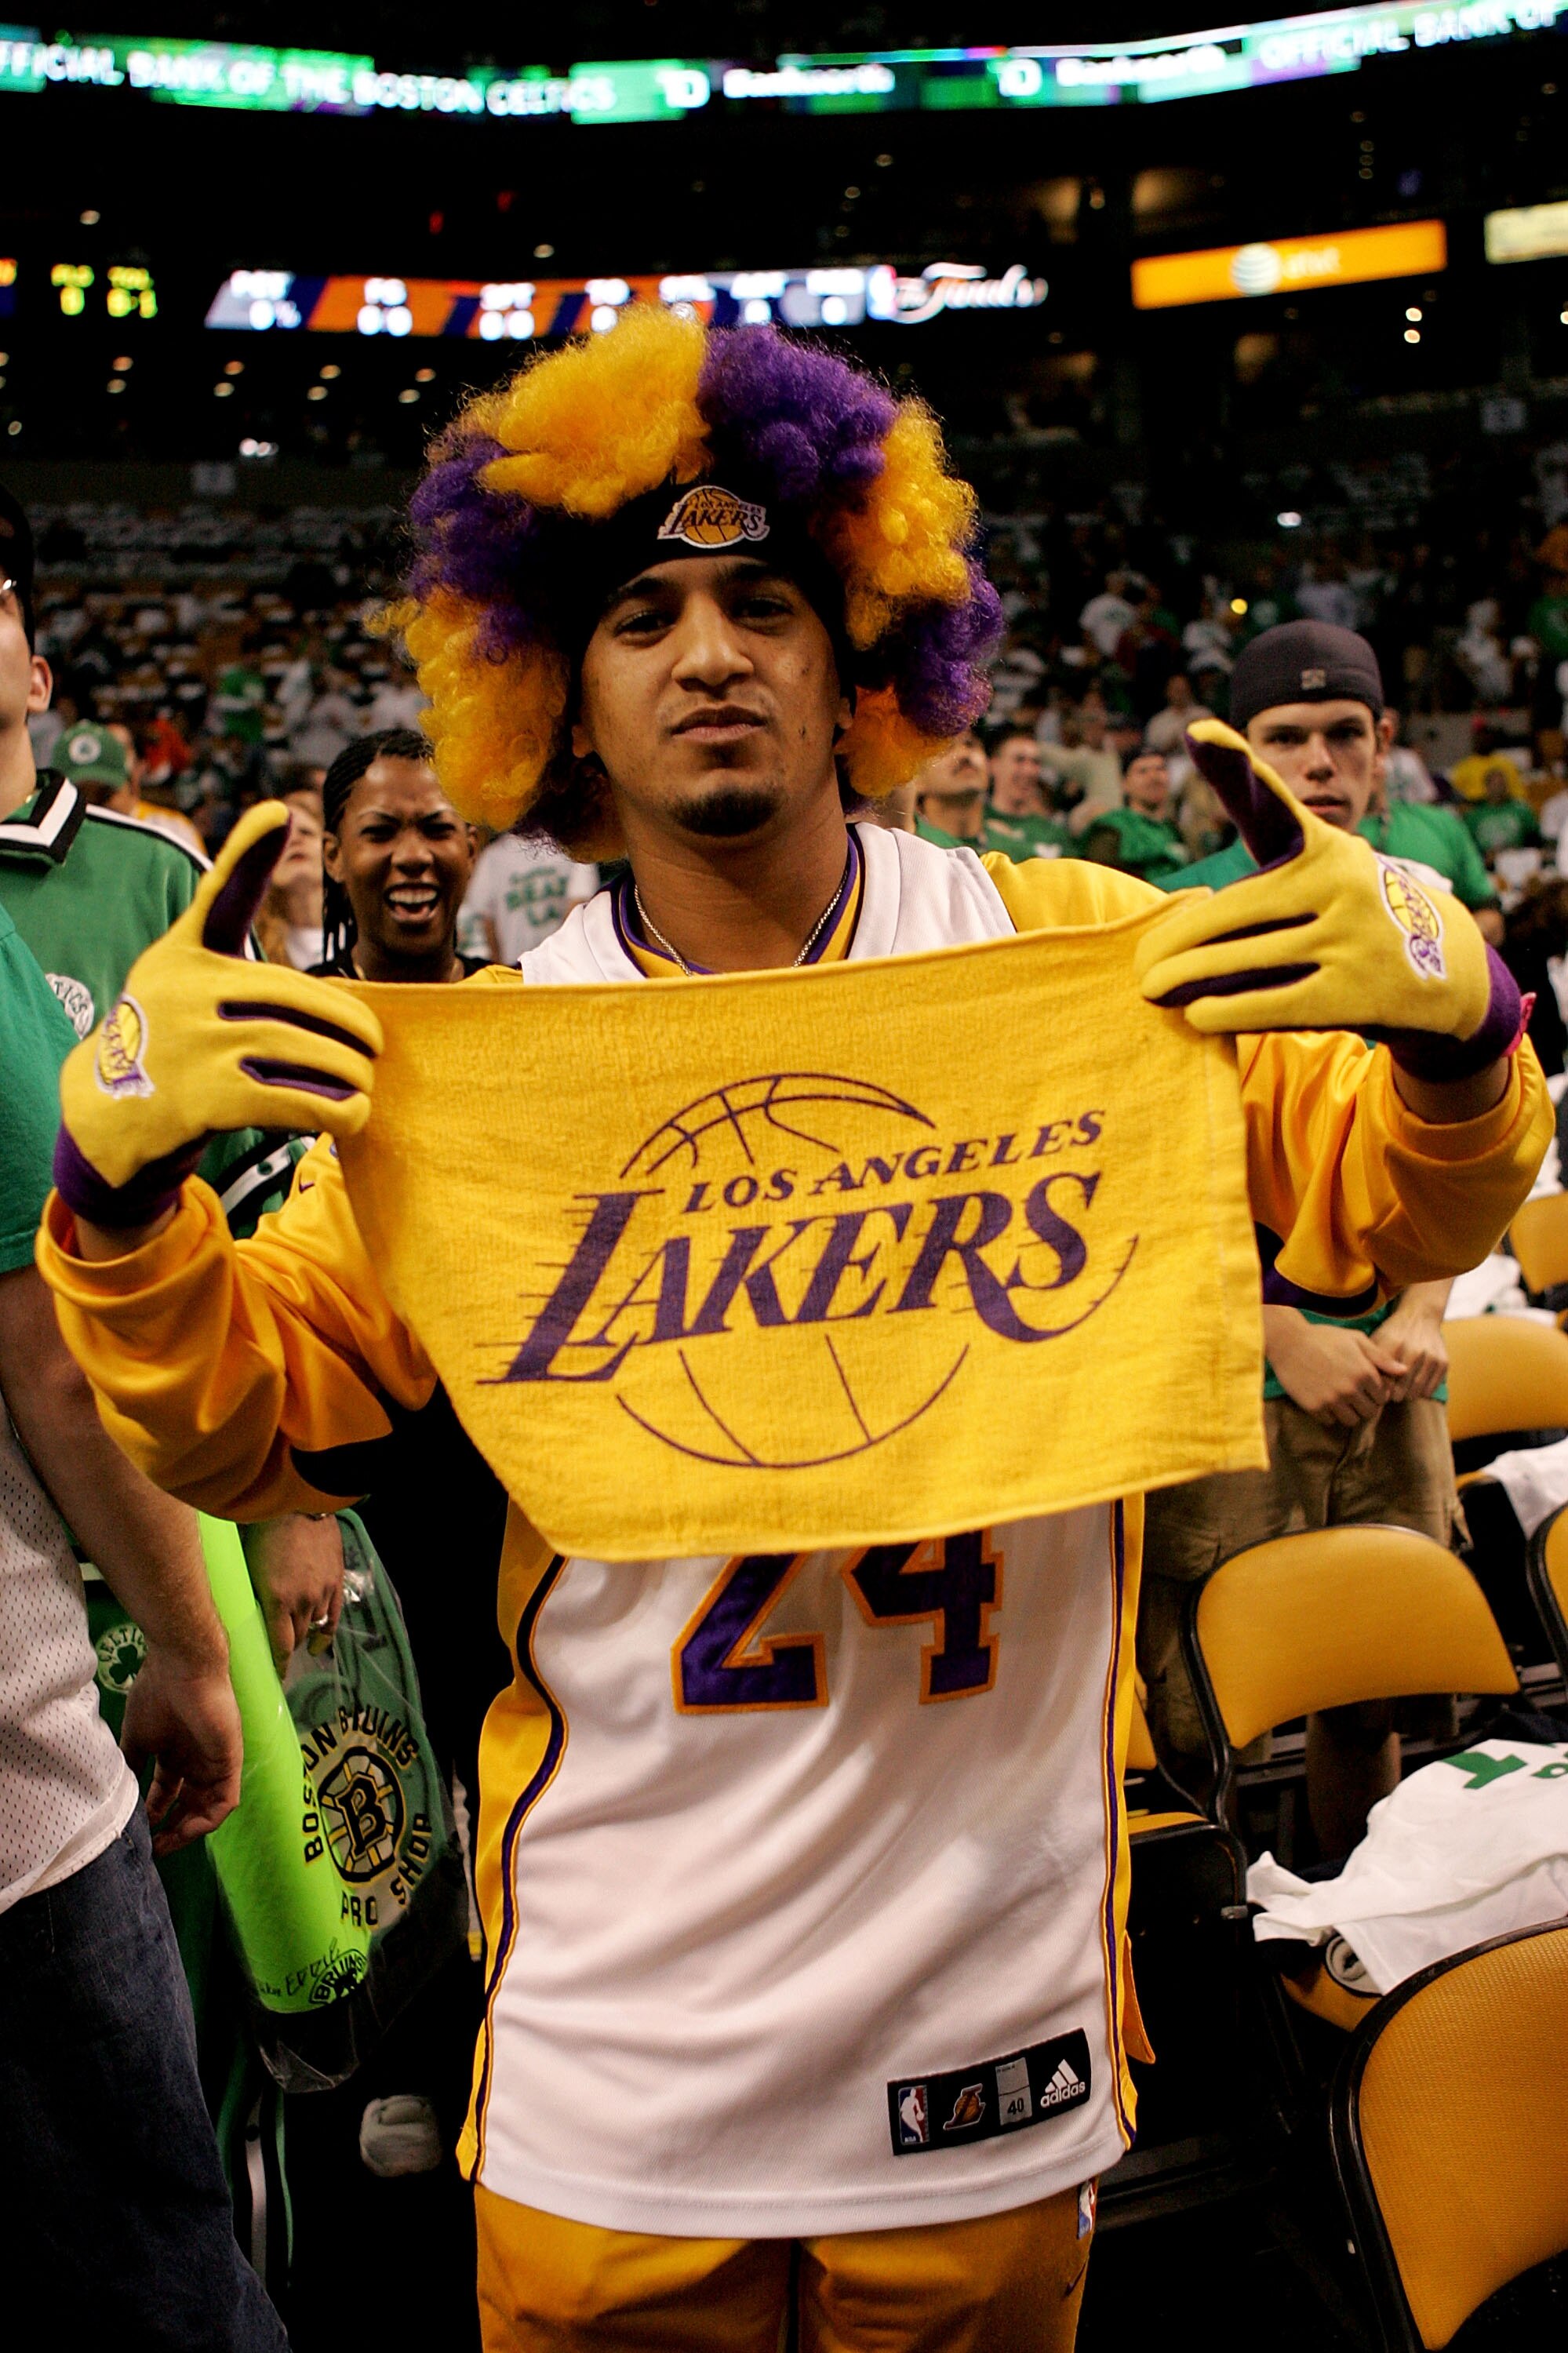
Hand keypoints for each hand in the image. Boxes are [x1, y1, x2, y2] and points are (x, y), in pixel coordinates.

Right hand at [54, 802, 382, 1230]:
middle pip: (293, 995)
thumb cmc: (166, 1039)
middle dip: (347, 1022)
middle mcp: (183, 991)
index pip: (219, 896)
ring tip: (364, 1080)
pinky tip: (353, 1111)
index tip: (280, 810)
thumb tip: (297, 895)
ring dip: (346, 1069)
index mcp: (183, 955)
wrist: (106, 1115)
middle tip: (374, 1043)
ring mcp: (192, 1044)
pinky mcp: (204, 1098)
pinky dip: (333, 1106)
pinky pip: (289, 1098)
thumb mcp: (180, 978)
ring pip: (298, 1047)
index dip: (247, 852)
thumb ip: (229, 942)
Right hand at [120, 1638, 243, 1854]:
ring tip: (165, 1845)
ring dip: (187, 1830)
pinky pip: (225, 1800)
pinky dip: (207, 1820)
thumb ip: (132, 1764)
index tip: (137, 1834)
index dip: (153, 1816)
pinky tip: (186, 1831)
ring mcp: (215, 1761)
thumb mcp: (136, 1737)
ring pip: (207, 1808)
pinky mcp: (231, 1761)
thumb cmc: (157, 1694)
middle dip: (170, 1829)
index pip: (167, 1794)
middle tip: (151, 1848)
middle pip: (188, 1805)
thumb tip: (119, 1794)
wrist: (181, 1667)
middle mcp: (197, 1761)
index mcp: (176, 1754)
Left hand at [244, 1513, 344, 1673]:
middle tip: (274, 1650)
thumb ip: (252, 1593)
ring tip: (290, 1638)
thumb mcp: (249, 1565)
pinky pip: (333, 1616)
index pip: (280, 1646)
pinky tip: (317, 1643)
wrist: (299, 1504)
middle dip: (285, 1646)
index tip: (271, 1675)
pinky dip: (325, 1633)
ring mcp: (322, 1592)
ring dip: (301, 1634)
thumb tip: (244, 1615)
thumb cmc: (264, 1531)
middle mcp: (303, 1601)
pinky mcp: (335, 1581)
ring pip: (313, 1627)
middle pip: (296, 1638)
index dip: (276, 1665)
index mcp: (277, 1598)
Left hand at [1135, 719, 1516, 1079]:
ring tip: (1153, 988)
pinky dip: (1223, 1010)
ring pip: (1242, 960)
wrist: (1445, 965)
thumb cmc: (1347, 911)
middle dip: (1175, 942)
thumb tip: (1186, 904)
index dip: (1234, 762)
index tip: (1198, 731)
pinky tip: (1196, 1014)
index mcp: (1324, 844)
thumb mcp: (1317, 870)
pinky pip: (1269, 1003)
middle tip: (1142, 963)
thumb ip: (1257, 867)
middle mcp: (1340, 881)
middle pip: (1231, 911)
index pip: (1272, 802)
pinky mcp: (1355, 992)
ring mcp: (1351, 936)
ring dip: (1185, 979)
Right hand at [1262, 1305, 1404, 1426]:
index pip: (1382, 1397)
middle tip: (1354, 1394)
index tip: (1366, 1386)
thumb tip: (1404, 1371)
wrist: (1289, 1341)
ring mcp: (1331, 1400)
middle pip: (1369, 1412)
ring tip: (1341, 1399)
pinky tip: (1325, 1399)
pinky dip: (1330, 1414)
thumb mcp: (1356, 1339)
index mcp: (1364, 1372)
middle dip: (1365, 1405)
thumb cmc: (1325, 1337)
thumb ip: (1381, 1357)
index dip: (1376, 1393)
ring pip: (1351, 1421)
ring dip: (1349, 1412)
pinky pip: (1330, 1421)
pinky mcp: (1314, 1407)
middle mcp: (1350, 1389)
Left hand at [1374, 1297, 1449, 1401]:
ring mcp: (1430, 1356)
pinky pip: (1431, 1388)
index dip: (1380, 1389)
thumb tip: (1369, 1386)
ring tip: (1402, 1394)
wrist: (1420, 1316)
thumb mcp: (1377, 1339)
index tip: (1378, 1392)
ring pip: (1417, 1390)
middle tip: (1390, 1397)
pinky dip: (1421, 1393)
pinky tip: (1415, 1389)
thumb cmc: (1393, 1332)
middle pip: (1402, 1386)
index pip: (1385, 1377)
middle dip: (1394, 1396)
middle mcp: (1414, 1350)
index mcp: (1393, 1344)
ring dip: (1408, 1396)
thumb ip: (1372, 1361)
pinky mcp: (1443, 1362)